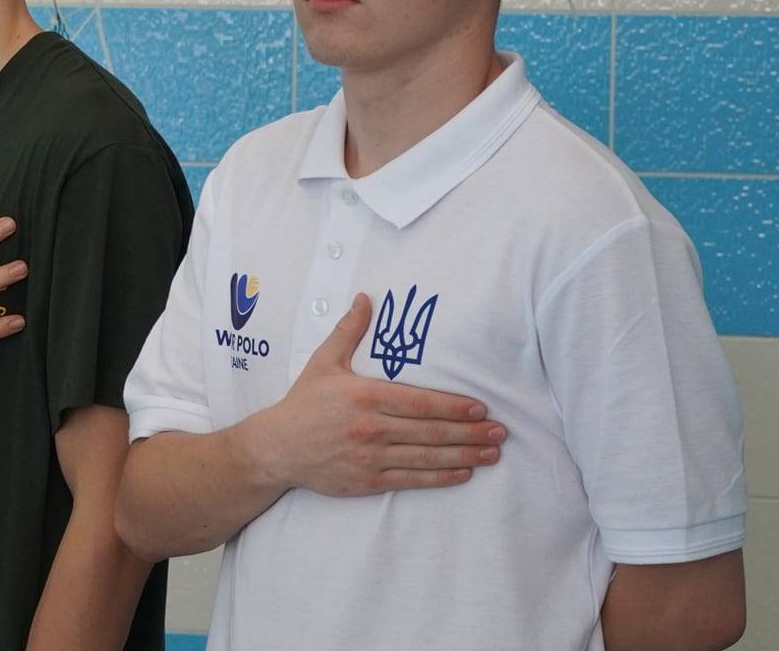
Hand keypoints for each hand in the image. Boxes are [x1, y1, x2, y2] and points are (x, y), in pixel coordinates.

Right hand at [257, 293, 505, 496]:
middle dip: (470, 432)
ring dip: (464, 456)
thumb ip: (349, 330)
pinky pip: (411, 480)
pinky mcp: (368, 481)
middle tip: (501, 432)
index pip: (419, 402)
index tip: (480, 407)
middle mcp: (370, 428)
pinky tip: (464, 472)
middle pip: (430, 431)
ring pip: (426, 457)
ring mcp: (370, 457)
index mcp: (364, 396)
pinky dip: (440, 477)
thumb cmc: (304, 402)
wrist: (277, 448)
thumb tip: (366, 297)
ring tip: (492, 453)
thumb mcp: (324, 361)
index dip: (453, 406)